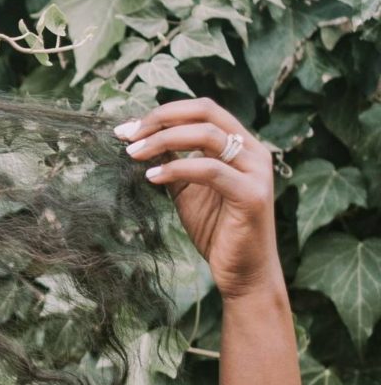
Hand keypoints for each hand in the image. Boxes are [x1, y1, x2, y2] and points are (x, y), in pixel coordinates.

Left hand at [113, 97, 282, 301]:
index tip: (128, 127)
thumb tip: (141, 136)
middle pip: (205, 111)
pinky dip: (177, 168)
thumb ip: (172, 160)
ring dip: (163, 140)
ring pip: (206, 135)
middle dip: (161, 118)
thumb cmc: (216, 231)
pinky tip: (152, 177)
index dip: (163, 112)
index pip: (202, 109)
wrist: (242, 274)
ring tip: (133, 153)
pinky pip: (210, 170)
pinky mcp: (252, 195)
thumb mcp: (186, 188)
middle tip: (127, 134)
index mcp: (241, 145)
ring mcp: (256, 172)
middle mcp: (254, 151)